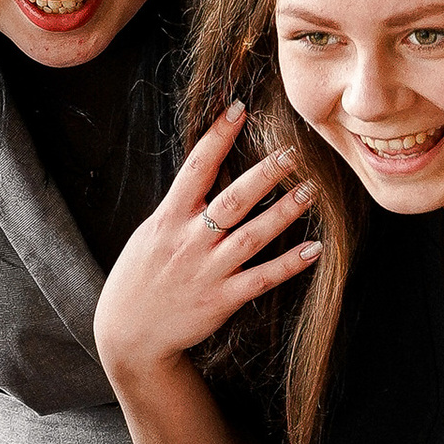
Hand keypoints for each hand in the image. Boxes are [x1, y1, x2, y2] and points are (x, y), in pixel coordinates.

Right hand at [94, 104, 319, 380]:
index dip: (217, 136)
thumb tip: (207, 173)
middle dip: (264, 174)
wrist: (128, 334)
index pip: (195, 168)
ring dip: (284, 212)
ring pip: (252, 236)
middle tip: (292, 151)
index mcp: (168, 219)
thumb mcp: (149, 234)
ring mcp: (207, 271)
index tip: (238, 109)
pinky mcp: (221, 300)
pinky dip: (289, 264)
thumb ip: (179, 207)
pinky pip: (262, 278)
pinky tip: (315, 249)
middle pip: (232, 200)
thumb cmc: (140, 278)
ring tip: (311, 190)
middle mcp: (188, 241)